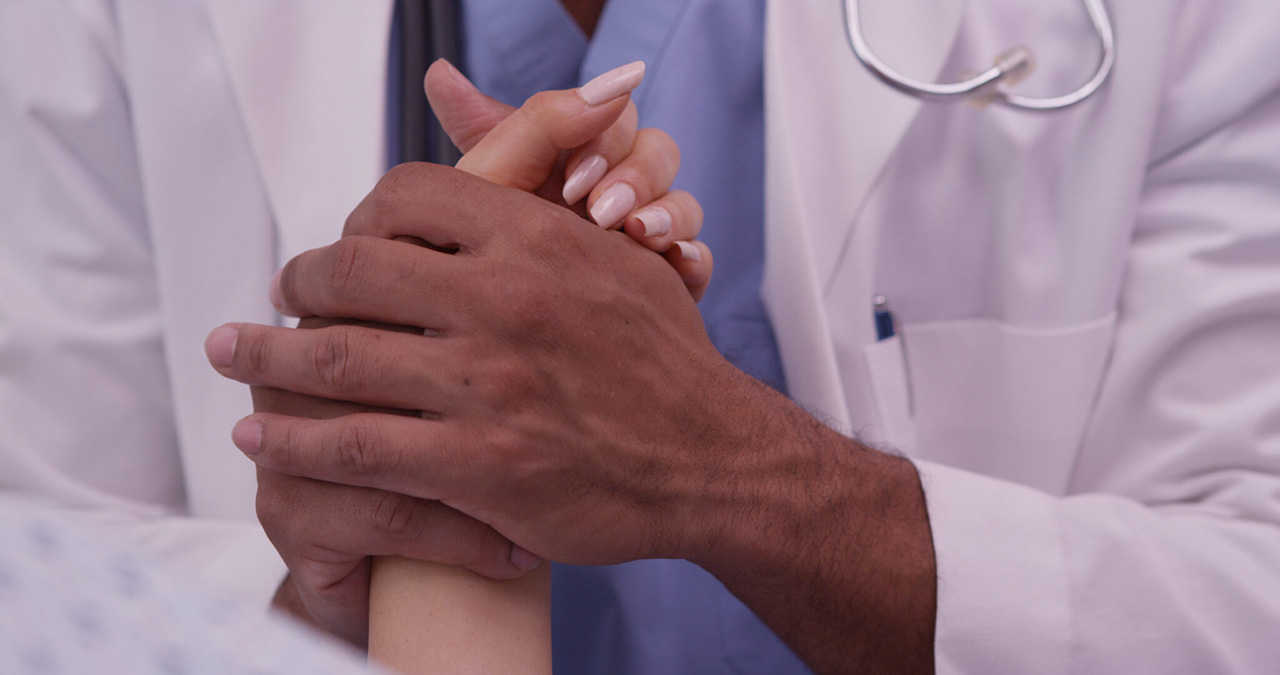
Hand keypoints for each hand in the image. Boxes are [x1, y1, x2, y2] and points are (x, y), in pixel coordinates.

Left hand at [213, 165, 749, 566]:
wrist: (712, 458)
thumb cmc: (663, 357)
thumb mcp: (622, 253)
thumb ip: (553, 202)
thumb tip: (512, 144)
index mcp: (537, 239)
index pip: (405, 196)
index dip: (356, 217)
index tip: (341, 247)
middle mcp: (506, 300)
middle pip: (351, 268)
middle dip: (297, 282)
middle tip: (278, 297)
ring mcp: (487, 385)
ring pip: (334, 356)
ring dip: (264, 355)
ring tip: (230, 354)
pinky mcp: (477, 464)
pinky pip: (353, 445)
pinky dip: (292, 439)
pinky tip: (261, 436)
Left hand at [426, 60, 711, 299]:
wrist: (489, 354)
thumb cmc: (472, 266)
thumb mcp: (486, 189)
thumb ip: (519, 127)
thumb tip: (497, 77)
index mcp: (568, 157)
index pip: (611, 114)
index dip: (602, 137)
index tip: (573, 179)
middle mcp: (608, 190)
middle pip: (657, 151)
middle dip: (638, 176)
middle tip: (603, 213)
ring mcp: (639, 237)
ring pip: (684, 202)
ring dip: (668, 214)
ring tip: (639, 238)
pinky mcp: (661, 282)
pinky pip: (698, 258)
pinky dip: (692, 259)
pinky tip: (677, 267)